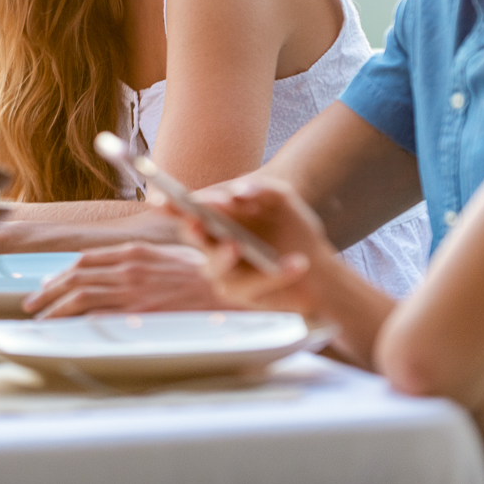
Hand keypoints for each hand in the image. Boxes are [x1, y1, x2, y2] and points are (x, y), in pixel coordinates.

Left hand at [22, 242, 230, 317]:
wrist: (229, 290)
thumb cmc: (204, 275)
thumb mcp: (169, 256)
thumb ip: (142, 260)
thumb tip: (120, 269)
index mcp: (134, 252)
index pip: (86, 260)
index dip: (63, 273)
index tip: (50, 283)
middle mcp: (127, 267)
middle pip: (75, 277)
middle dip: (48, 290)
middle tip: (32, 303)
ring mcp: (131, 290)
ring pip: (79, 295)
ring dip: (54, 307)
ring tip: (40, 317)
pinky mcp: (139, 312)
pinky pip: (98, 316)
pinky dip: (75, 321)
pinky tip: (63, 329)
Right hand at [180, 178, 336, 315]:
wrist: (320, 267)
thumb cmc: (292, 228)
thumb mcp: (281, 199)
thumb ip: (260, 188)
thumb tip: (237, 192)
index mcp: (217, 222)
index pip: (188, 212)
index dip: (173, 206)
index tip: (163, 198)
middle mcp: (214, 249)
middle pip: (195, 238)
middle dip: (194, 229)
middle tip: (196, 219)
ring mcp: (228, 275)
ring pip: (217, 268)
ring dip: (224, 256)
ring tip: (236, 245)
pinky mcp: (247, 296)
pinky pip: (256, 285)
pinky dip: (279, 273)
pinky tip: (297, 262)